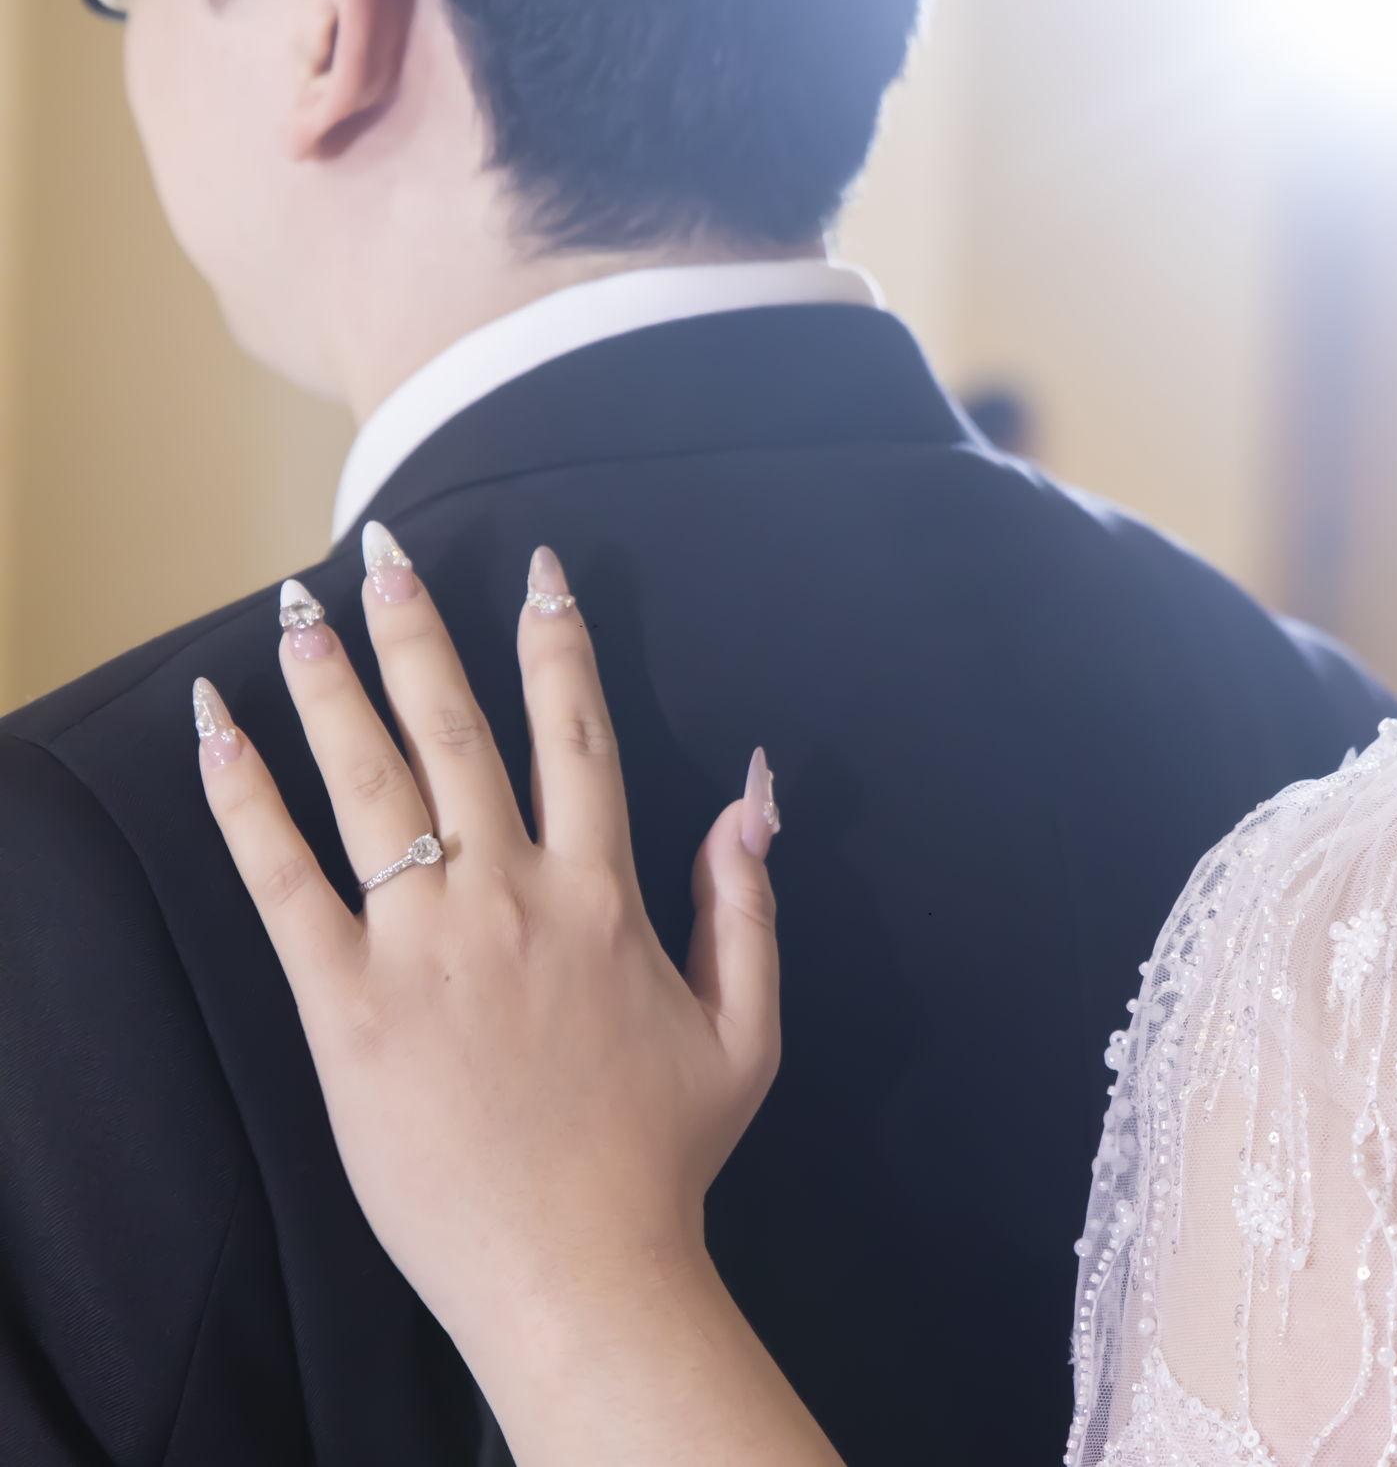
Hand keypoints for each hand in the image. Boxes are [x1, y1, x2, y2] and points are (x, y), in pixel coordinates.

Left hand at [191, 531, 781, 1381]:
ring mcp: (423, 948)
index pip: (575, 735)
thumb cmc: (663, 1154)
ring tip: (297, 605)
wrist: (576, 1269)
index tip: (537, 570)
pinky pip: (286, 887)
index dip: (556, 643)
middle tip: (386, 552)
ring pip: (369, 786)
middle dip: (419, 631)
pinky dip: (247, 805)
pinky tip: (217, 736)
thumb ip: (747, 903)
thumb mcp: (746, 1029)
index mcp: (601, 897)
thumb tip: (755, 793)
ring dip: (330, 686)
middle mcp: (510, 898)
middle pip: (456, 733)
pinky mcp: (348, 1008)